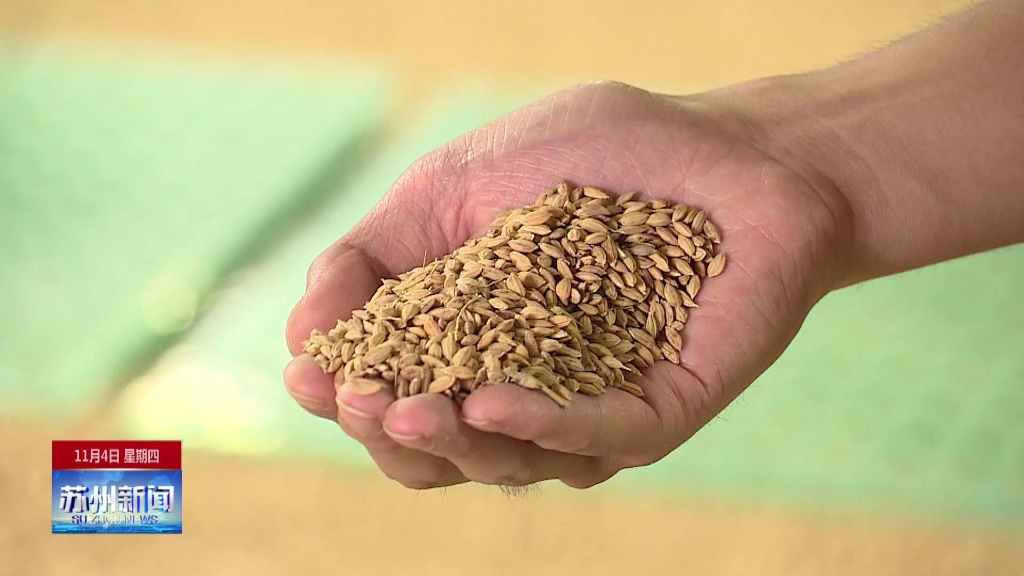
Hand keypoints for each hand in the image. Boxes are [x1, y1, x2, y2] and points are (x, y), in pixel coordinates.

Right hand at [283, 81, 852, 488]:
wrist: (730, 149)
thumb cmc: (596, 156)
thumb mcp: (459, 183)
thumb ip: (379, 251)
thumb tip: (302, 325)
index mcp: (468, 342)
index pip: (390, 393)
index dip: (343, 393)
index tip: (308, 371)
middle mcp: (521, 389)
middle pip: (436, 450)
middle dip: (387, 431)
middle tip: (360, 396)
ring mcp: (587, 410)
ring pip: (505, 461)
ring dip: (449, 441)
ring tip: (410, 405)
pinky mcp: (656, 413)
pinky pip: (594, 439)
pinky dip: (540, 427)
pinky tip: (491, 401)